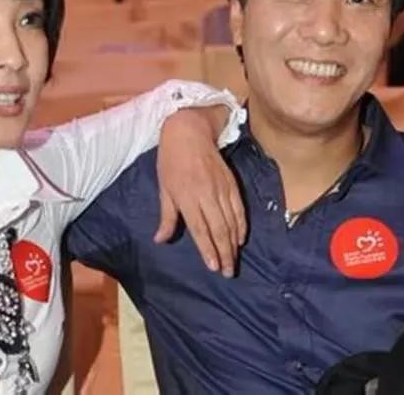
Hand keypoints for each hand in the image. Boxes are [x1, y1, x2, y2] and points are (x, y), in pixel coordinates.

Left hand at [155, 106, 245, 276]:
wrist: (189, 132)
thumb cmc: (171, 161)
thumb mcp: (164, 188)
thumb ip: (167, 216)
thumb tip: (161, 240)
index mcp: (187, 197)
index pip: (200, 229)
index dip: (208, 249)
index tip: (213, 267)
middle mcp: (207, 195)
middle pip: (220, 229)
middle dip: (225, 253)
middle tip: (228, 271)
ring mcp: (222, 189)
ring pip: (232, 222)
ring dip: (234, 244)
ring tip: (234, 261)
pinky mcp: (232, 183)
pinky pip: (240, 209)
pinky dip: (242, 226)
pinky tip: (241, 239)